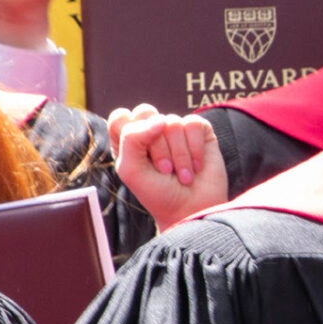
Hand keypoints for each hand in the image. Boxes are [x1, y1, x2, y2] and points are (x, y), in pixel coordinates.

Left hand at [109, 105, 226, 230]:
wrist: (191, 209)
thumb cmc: (157, 193)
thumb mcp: (131, 170)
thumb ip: (132, 139)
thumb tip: (161, 120)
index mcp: (129, 140)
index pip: (121, 117)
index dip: (129, 132)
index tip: (139, 158)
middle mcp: (152, 132)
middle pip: (146, 114)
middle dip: (156, 145)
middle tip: (163, 169)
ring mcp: (177, 131)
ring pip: (172, 122)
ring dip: (179, 155)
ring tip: (182, 175)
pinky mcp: (200, 132)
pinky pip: (194, 124)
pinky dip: (195, 148)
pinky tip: (196, 166)